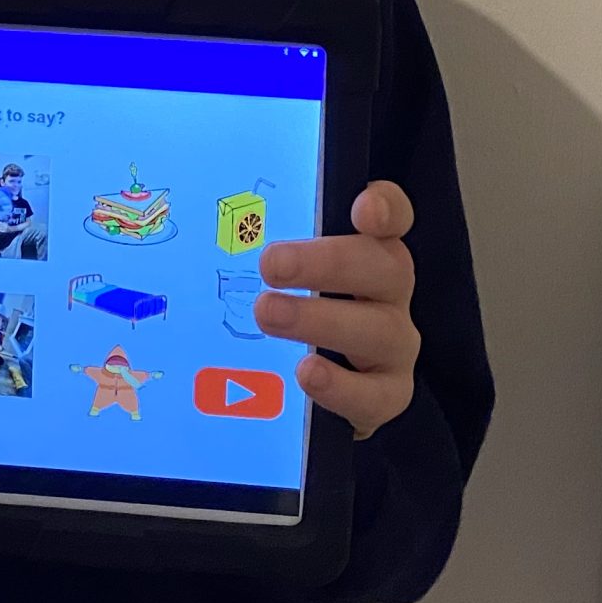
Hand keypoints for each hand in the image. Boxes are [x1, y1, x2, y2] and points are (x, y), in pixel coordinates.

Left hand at [255, 180, 419, 438]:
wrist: (309, 389)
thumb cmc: (291, 308)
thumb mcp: (280, 273)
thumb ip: (266, 248)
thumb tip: (207, 224)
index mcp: (369, 249)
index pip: (393, 217)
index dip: (386, 208)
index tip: (363, 209)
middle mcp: (390, 292)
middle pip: (384, 266)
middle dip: (326, 262)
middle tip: (271, 263)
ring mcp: (394, 344)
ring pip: (380, 329)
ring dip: (320, 320)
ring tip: (267, 314)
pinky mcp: (388, 394)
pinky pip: (376, 394)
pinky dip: (342, 385)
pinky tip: (306, 373)